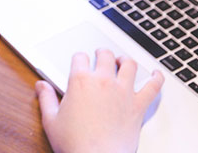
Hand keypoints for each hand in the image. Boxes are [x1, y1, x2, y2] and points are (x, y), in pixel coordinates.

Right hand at [35, 50, 163, 152]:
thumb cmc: (74, 144)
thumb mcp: (51, 120)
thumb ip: (46, 99)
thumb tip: (41, 85)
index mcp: (80, 81)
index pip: (80, 57)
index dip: (79, 58)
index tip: (79, 62)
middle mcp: (103, 81)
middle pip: (105, 55)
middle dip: (102, 53)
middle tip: (101, 55)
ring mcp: (123, 92)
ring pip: (129, 65)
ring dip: (125, 60)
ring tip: (123, 61)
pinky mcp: (138, 105)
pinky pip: (153, 86)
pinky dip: (157, 78)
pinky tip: (157, 74)